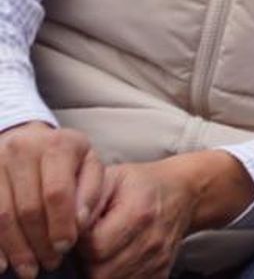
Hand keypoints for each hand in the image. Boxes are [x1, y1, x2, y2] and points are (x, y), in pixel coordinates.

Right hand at [0, 121, 103, 277]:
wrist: (30, 141)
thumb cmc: (68, 160)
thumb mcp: (89, 166)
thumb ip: (91, 192)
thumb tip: (80, 223)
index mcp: (58, 145)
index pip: (57, 192)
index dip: (60, 225)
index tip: (66, 247)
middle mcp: (23, 149)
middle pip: (28, 208)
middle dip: (39, 243)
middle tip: (51, 263)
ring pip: (2, 216)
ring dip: (17, 249)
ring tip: (30, 270)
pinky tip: (3, 264)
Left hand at [80, 158, 201, 278]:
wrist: (181, 192)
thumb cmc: (138, 185)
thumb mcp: (110, 178)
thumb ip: (85, 199)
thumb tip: (67, 229)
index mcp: (138, 213)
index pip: (95, 247)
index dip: (78, 243)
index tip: (79, 232)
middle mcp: (152, 240)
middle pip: (101, 271)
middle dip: (85, 262)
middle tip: (86, 246)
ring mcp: (159, 259)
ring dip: (98, 271)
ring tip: (100, 252)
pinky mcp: (161, 273)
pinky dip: (116, 277)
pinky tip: (115, 260)